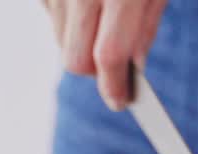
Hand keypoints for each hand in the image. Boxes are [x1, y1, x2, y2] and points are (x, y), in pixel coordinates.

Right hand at [42, 0, 167, 109]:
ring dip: (81, 43)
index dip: (114, 85)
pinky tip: (84, 0)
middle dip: (95, 71)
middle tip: (114, 62)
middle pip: (76, 60)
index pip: (109, 55)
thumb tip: (132, 68)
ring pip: (61, 43)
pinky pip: (51, 18)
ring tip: (102, 17)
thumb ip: (145, 27)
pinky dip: (68, 20)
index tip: (120, 100)